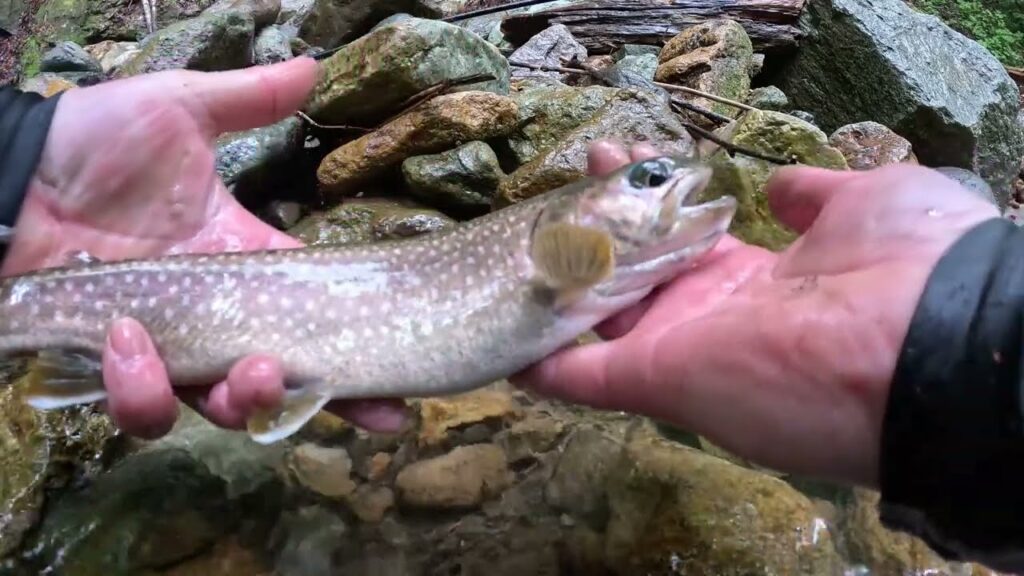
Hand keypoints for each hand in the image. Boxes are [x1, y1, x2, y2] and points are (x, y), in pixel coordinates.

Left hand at [3, 58, 406, 438]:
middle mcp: (216, 317)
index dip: (350, 358)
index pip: (312, 318)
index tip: (393, 398)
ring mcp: (167, 346)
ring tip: (240, 372)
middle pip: (276, 379)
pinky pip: (144, 404)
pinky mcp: (115, 365)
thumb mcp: (180, 109)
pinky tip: (128, 338)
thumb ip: (250, 100)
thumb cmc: (95, 141)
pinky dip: (143, 386)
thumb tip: (314, 65)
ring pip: (216, 406)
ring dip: (235, 401)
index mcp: (246, 263)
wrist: (12, 171)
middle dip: (301, 397)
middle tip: (301, 383)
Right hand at [512, 141, 1000, 487]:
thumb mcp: (867, 202)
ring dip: (558, 277)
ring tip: (514, 238)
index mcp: (754, 275)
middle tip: (571, 173)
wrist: (916, 342)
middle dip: (599, 220)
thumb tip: (777, 190)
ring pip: (598, 314)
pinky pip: (581, 376)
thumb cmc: (897, 261)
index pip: (683, 235)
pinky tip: (503, 346)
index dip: (649, 195)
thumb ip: (815, 194)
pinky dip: (541, 363)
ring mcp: (677, 345)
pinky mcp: (652, 379)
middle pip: (635, 267)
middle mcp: (707, 311)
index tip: (622, 156)